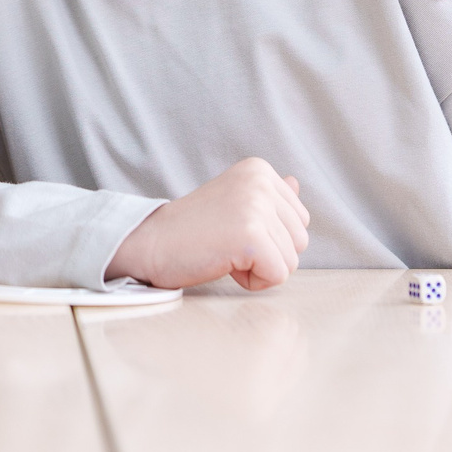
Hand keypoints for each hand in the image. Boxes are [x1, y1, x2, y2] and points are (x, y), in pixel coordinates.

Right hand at [105, 158, 309, 291]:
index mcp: (259, 169)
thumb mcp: (234, 202)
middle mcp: (261, 181)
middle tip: (226, 243)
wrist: (150, 243)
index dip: (269, 237)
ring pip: (291, 261)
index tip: (231, 229)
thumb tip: (295, 182)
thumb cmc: (193, 229)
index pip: (299, 220)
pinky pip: (277, 276)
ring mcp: (256, 207)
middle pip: (300, 242)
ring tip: (224, 252)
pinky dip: (252, 281)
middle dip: (268, 254)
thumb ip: (268, 195)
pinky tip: (224, 264)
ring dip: (259, 268)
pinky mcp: (251, 237)